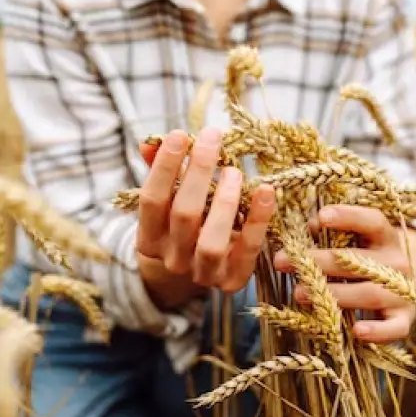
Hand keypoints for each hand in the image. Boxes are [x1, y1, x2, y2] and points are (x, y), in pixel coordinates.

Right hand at [135, 127, 275, 307]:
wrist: (196, 273)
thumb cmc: (182, 226)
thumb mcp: (168, 202)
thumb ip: (161, 172)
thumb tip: (151, 142)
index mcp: (150, 238)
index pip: (151, 201)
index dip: (164, 167)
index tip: (180, 134)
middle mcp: (173, 259)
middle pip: (184, 215)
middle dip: (199, 172)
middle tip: (213, 137)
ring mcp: (202, 274)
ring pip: (211, 243)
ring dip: (225, 202)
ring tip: (233, 171)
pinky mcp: (232, 282)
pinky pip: (247, 251)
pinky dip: (258, 220)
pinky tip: (266, 191)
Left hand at [273, 204, 415, 343]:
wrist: (406, 287)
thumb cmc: (367, 259)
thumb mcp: (355, 240)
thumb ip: (331, 233)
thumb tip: (310, 227)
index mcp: (385, 237)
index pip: (372, 221)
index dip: (348, 217)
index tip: (321, 216)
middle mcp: (398, 262)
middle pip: (359, 261)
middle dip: (318, 261)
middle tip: (284, 262)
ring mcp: (404, 292)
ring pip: (370, 293)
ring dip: (334, 294)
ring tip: (299, 294)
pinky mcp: (405, 319)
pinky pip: (394, 328)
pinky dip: (377, 331)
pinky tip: (357, 331)